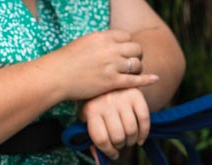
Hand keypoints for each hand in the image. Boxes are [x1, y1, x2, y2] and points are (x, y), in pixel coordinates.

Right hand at [43, 29, 158, 102]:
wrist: (56, 76)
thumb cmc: (64, 61)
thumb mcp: (83, 43)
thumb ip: (99, 43)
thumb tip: (108, 44)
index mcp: (102, 37)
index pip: (126, 36)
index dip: (127, 45)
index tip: (124, 52)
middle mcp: (110, 49)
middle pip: (135, 48)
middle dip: (136, 55)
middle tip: (132, 63)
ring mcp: (112, 66)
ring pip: (137, 63)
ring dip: (138, 68)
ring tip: (133, 73)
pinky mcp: (111, 82)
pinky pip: (135, 80)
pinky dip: (147, 79)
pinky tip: (155, 79)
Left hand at [80, 88, 150, 159]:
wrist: (107, 80)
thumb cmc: (95, 106)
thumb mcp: (88, 121)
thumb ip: (91, 141)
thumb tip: (100, 163)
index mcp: (91, 110)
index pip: (101, 139)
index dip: (108, 152)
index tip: (113, 155)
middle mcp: (106, 102)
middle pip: (117, 136)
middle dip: (120, 146)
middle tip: (120, 145)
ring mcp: (122, 97)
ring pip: (131, 130)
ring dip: (131, 141)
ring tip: (128, 141)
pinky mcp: (136, 95)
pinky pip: (144, 119)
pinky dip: (144, 133)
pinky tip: (140, 139)